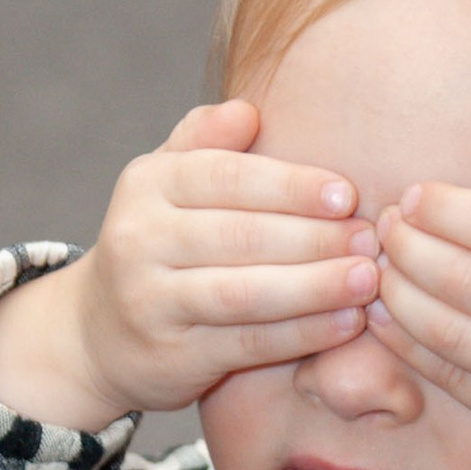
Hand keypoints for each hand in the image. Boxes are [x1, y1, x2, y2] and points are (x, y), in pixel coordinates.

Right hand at [0, 102, 374, 428]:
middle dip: (316, 237)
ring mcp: (151, 301)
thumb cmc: (159, 244)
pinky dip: (303, 334)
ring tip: (368, 280)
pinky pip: (248, 343)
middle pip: (242, 235)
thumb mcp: (166, 183)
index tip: (349, 194)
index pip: (228, 177)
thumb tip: (248, 111)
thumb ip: (203, 141)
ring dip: (316, 287)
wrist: (97, 333)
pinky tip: (345, 323)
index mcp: (147, 184)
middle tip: (373, 239)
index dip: (292, 186)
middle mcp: (140, 239)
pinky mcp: (171, 357)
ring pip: (247, 293)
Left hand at [368, 156, 470, 469]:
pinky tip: (383, 316)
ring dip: (399, 294)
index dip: (448, 207)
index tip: (416, 194)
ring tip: (377, 265)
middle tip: (384, 225)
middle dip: (410, 245)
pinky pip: (454, 380)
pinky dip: (409, 346)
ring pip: (449, 333)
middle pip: (466, 279)